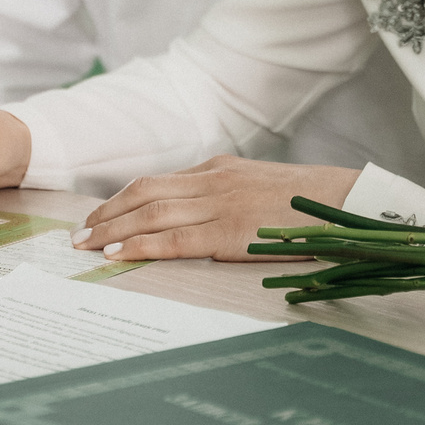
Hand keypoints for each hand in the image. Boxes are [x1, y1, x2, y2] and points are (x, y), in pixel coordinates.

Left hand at [72, 158, 362, 262]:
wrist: (346, 201)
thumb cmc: (307, 202)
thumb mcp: (258, 187)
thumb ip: (225, 195)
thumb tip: (195, 215)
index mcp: (218, 169)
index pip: (156, 183)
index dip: (122, 200)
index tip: (99, 216)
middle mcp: (212, 181)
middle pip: (144, 194)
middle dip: (107, 214)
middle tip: (78, 234)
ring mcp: (220, 205)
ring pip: (152, 214)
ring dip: (114, 230)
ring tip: (87, 245)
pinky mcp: (231, 232)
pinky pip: (175, 239)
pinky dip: (143, 246)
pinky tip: (120, 255)